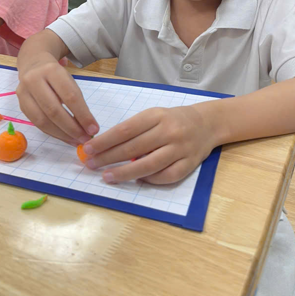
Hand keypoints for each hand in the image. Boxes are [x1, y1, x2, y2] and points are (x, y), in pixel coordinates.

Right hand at [16, 53, 97, 144]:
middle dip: (72, 128)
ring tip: (76, 141)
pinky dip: (52, 133)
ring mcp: (23, 93)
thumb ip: (77, 102)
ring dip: (61, 134)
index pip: (70, 96)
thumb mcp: (68, 81)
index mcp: (51, 70)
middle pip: (53, 110)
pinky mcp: (20, 105)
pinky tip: (64, 137)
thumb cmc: (56, 75)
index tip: (94, 129)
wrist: (33, 64)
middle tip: (85, 139)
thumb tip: (88, 128)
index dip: (83, 115)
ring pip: (42, 120)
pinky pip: (36, 124)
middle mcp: (33, 80)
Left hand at [81, 104, 218, 183]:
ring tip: (107, 176)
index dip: (104, 141)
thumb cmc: (172, 119)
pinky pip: (167, 176)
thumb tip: (105, 148)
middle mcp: (169, 131)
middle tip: (91, 164)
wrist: (207, 123)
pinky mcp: (190, 164)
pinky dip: (150, 179)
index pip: (125, 130)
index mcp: (156, 116)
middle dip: (109, 158)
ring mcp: (181, 149)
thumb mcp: (153, 116)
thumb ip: (134, 130)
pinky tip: (137, 180)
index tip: (87, 149)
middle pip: (134, 148)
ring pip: (149, 165)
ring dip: (125, 173)